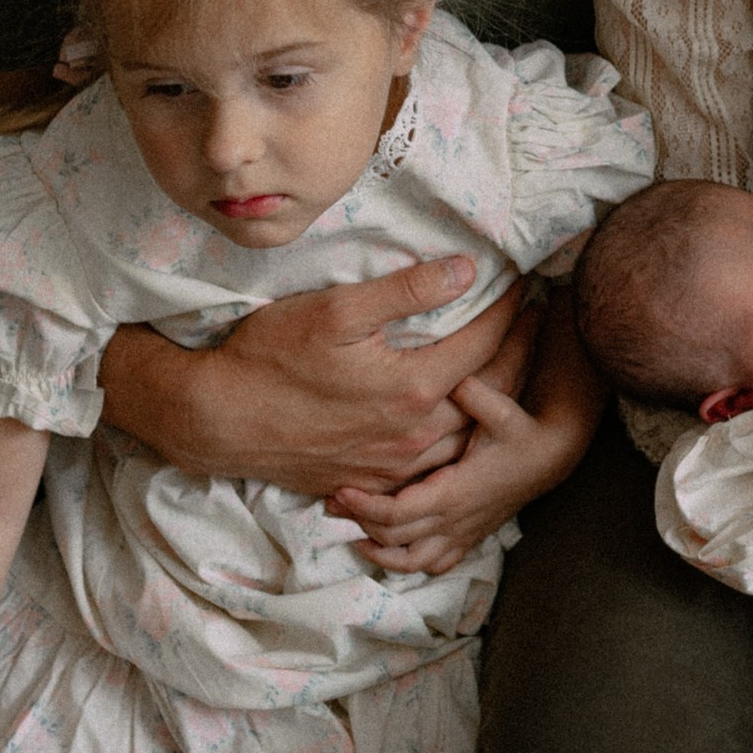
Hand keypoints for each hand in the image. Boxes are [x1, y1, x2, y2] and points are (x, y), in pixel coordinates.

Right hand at [100, 256, 530, 493]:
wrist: (214, 420)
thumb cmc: (269, 356)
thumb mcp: (337, 308)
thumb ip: (408, 290)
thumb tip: (467, 270)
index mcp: (414, 387)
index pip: (486, 342)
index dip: (511, 308)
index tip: (527, 282)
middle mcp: (414, 434)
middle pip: (491, 392)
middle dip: (520, 353)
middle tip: (538, 322)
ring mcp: (394, 465)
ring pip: (468, 434)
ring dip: (495, 399)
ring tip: (509, 365)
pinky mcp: (371, 482)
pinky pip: (434, 465)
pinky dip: (458, 437)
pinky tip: (459, 417)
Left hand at [330, 301, 600, 573]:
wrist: (552, 455)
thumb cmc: (522, 430)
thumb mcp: (503, 409)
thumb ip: (476, 395)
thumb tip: (453, 378)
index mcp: (454, 493)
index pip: (396, 514)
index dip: (363, 507)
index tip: (340, 490)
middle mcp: (455, 520)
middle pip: (393, 538)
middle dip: (359, 522)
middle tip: (332, 500)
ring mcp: (462, 532)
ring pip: (411, 561)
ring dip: (379, 552)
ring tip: (354, 534)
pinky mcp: (470, 536)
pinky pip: (433, 565)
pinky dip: (407, 563)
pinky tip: (390, 549)